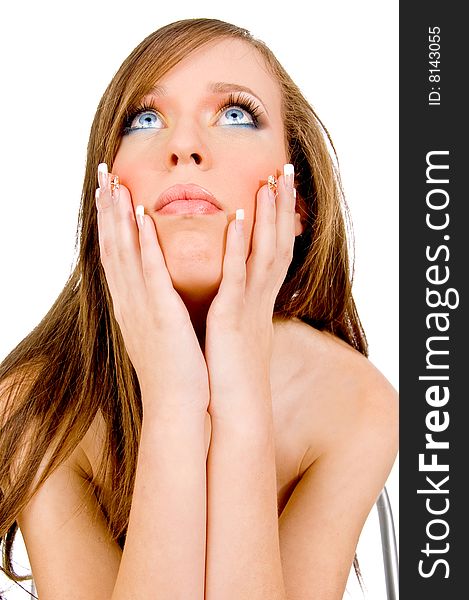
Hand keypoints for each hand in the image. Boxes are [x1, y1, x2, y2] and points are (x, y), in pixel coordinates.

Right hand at [95, 164, 209, 415]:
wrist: (176, 405)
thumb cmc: (173, 370)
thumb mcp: (158, 332)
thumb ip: (155, 306)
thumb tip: (158, 288)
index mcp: (130, 305)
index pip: (114, 255)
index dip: (109, 223)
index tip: (108, 193)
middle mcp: (128, 301)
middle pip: (112, 246)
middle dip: (106, 209)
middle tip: (102, 175)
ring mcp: (141, 306)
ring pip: (125, 253)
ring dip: (119, 217)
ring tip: (116, 183)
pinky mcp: (161, 313)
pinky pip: (151, 272)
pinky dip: (144, 243)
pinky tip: (142, 218)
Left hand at [205, 166, 296, 422]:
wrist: (235, 409)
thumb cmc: (232, 371)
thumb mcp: (237, 329)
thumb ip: (236, 305)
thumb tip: (230, 290)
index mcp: (257, 298)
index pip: (273, 249)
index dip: (279, 218)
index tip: (278, 187)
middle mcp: (259, 296)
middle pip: (277, 241)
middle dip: (282, 205)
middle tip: (285, 169)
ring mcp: (248, 305)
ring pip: (265, 251)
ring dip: (269, 215)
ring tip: (270, 180)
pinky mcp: (233, 316)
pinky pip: (238, 275)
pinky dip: (240, 246)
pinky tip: (241, 217)